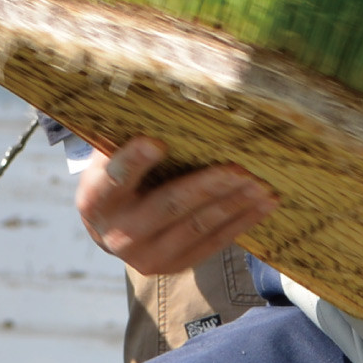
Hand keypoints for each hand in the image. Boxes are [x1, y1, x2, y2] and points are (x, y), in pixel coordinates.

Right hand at [75, 137, 277, 275]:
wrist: (110, 229)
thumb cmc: (118, 176)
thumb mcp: (112, 156)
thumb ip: (131, 136)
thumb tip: (173, 97)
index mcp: (98, 199)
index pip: (115, 178)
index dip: (134, 162)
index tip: (156, 142)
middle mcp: (119, 233)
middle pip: (168, 206)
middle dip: (207, 187)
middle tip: (239, 169)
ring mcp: (147, 256)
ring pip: (196, 227)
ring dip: (234, 205)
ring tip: (262, 185)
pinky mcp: (174, 266)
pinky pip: (213, 244)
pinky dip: (241, 223)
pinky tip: (264, 204)